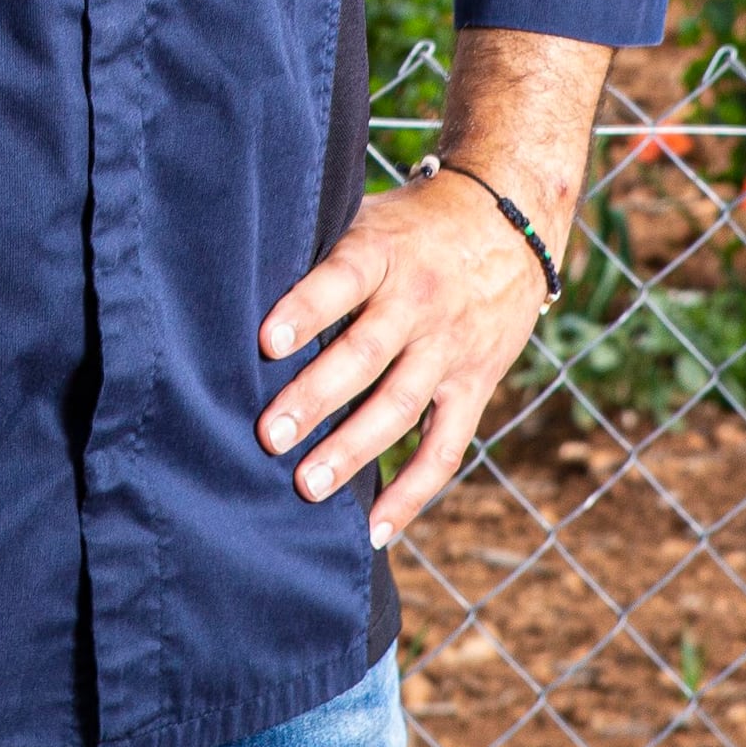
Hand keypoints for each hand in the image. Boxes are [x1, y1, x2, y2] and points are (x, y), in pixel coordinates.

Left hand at [257, 161, 562, 544]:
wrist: (508, 222)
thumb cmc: (410, 226)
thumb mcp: (367, 218)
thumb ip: (319, 252)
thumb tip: (236, 284)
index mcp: (384, 254)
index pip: (342, 280)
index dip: (306, 309)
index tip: (266, 341)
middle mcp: (419, 302)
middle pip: (366, 355)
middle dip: (316, 398)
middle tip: (269, 435)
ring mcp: (450, 348)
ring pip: (399, 406)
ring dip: (353, 450)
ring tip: (306, 486)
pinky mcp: (475, 385)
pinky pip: (446, 447)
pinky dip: (413, 493)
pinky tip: (374, 528)